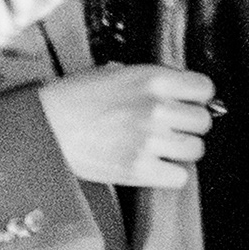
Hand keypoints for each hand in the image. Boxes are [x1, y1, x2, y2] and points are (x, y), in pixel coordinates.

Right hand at [38, 63, 217, 187]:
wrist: (44, 127)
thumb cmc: (73, 98)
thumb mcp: (114, 72)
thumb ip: (149, 80)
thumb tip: (178, 91)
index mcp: (152, 79)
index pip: (205, 88)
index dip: (197, 97)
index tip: (188, 103)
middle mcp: (156, 108)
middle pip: (203, 122)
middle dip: (190, 125)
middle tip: (172, 128)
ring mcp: (148, 140)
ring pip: (195, 150)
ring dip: (181, 150)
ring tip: (160, 147)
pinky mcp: (138, 170)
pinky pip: (179, 177)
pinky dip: (170, 174)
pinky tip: (153, 166)